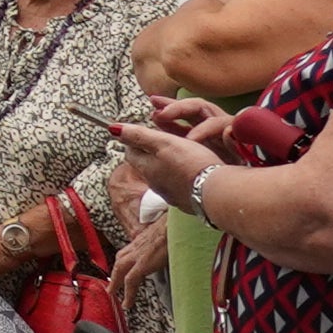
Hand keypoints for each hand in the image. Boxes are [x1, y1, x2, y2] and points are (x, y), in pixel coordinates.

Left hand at [103, 99, 233, 207]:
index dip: (136, 140)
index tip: (145, 132)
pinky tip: (194, 173)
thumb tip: (113, 129)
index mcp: (147, 168)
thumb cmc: (192, 165)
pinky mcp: (188, 202)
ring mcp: (172, 196)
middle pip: (146, 165)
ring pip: (163, 176)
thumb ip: (139, 136)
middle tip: (164, 141)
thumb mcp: (164, 143)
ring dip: (167, 165)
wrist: (220, 195)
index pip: (131, 152)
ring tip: (182, 155)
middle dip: (151, 153)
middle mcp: (155, 185)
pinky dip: (183, 178)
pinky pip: (180, 187)